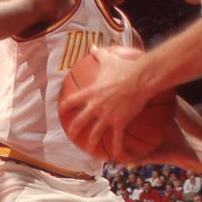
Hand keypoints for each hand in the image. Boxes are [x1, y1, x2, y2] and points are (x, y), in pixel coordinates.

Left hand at [62, 46, 152, 160]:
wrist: (140, 78)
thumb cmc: (125, 67)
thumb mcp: (109, 59)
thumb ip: (99, 53)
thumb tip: (92, 46)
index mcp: (91, 93)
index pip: (72, 101)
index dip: (65, 107)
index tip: (61, 111)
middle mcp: (95, 106)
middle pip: (80, 121)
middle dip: (74, 129)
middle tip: (71, 135)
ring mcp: (106, 116)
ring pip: (95, 133)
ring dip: (92, 142)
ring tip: (90, 150)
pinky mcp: (119, 122)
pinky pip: (116, 138)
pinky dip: (116, 147)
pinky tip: (116, 155)